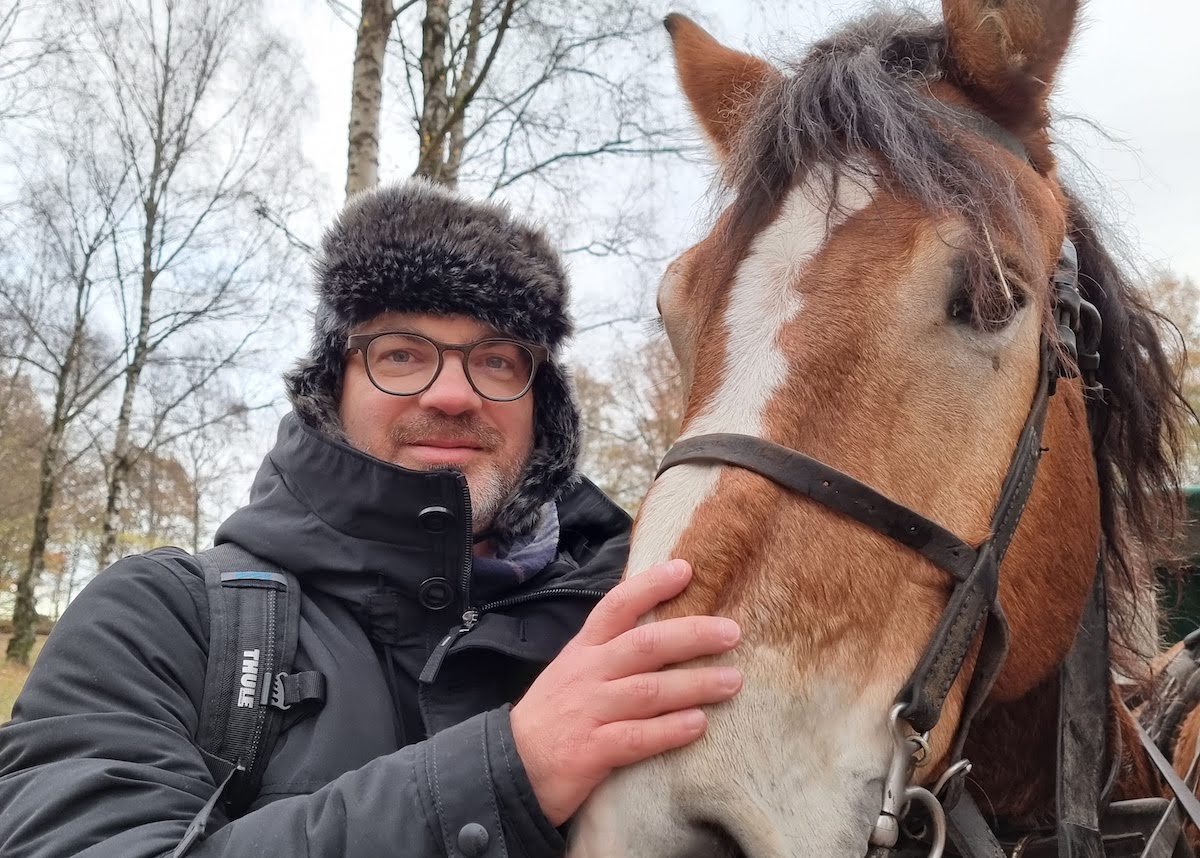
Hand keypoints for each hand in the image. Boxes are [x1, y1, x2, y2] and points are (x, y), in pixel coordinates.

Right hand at [510, 559, 741, 825]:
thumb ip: (611, 652)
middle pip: (644, 645)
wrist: (509, 768)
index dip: (650, 586)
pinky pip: (637, 738)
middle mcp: (587, 674)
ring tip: (732, 681)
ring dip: (695, 684)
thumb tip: (665, 632)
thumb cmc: (553, 717)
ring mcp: (588, 711)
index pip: (616, 606)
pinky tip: (698, 725)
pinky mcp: (590, 751)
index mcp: (584, 650)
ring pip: (648, 691)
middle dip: (691, 635)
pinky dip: (670, 731)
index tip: (686, 569)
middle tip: (732, 632)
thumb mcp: (573, 671)